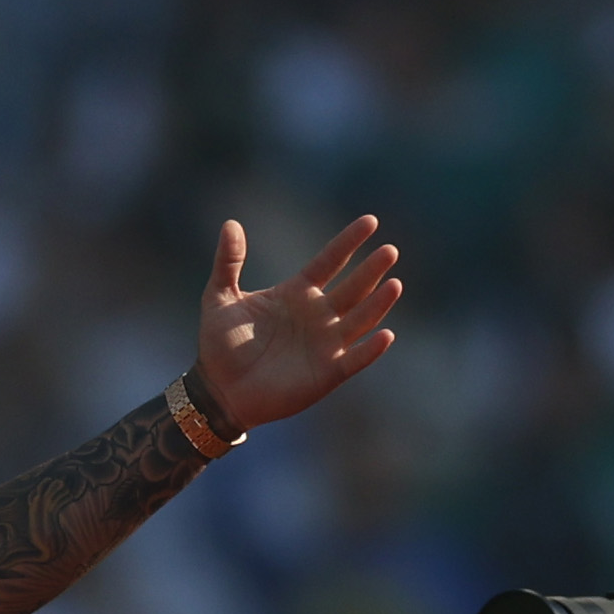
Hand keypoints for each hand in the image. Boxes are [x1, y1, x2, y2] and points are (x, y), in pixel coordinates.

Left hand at [196, 215, 403, 431]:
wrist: (219, 392)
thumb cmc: (219, 346)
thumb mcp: (219, 298)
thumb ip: (228, 262)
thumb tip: (231, 224)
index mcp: (297, 292)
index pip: (330, 261)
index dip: (349, 242)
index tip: (370, 221)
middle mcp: (318, 314)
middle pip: (353, 287)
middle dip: (371, 269)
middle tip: (390, 250)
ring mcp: (325, 343)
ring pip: (360, 319)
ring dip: (378, 303)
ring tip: (394, 284)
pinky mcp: (327, 373)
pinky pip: (355, 359)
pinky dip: (370, 349)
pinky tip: (386, 335)